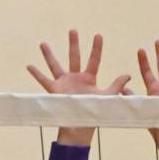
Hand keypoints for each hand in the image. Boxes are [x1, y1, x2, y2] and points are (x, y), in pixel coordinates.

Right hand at [28, 30, 130, 145]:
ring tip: (43, 43)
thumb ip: (116, 85)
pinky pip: (44, 81)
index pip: (94, 60)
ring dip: (49, 55)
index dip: (96, 48)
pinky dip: (37, 74)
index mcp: (89, 79)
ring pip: (55, 66)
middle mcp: (75, 78)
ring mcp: (64, 84)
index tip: (98, 35)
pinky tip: (29, 65)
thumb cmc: (94, 114)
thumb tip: (129, 75)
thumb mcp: (107, 98)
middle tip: (73, 30)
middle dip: (74, 44)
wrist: (80, 129)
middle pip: (74, 57)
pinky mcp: (54, 91)